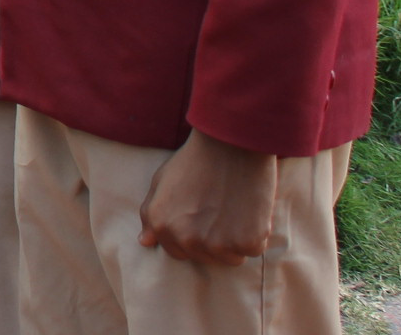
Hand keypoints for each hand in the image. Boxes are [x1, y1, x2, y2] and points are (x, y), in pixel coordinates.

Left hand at [139, 129, 277, 264]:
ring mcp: (217, 244)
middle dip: (213, 239)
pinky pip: (254, 250)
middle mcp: (186, 239)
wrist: (229, 143)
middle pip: (205, 257)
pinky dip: (255, 234)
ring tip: (234, 209)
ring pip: (230, 258)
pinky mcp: (246, 242)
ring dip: (235, 240)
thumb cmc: (195, 159)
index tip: (201, 217)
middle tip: (220, 209)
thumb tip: (145, 242)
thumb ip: (151, 214)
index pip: (177, 252)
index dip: (191, 235)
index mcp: (162, 225)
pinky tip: (249, 209)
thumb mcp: (162, 182)